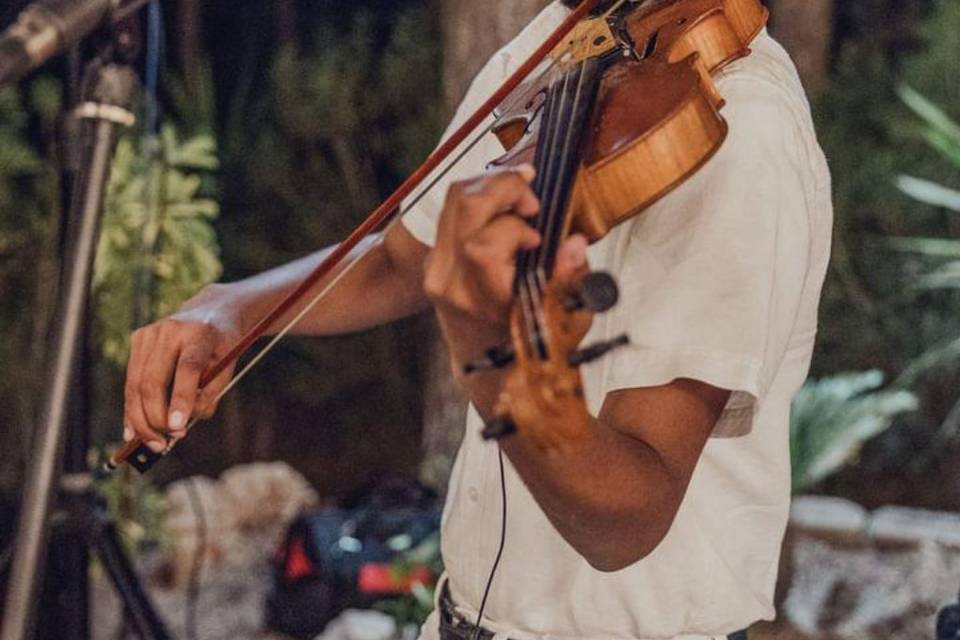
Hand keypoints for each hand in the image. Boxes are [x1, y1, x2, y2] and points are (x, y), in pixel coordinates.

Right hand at [123, 285, 240, 450]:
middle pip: (154, 381)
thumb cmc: (222, 347)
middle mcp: (171, 330)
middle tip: (165, 443)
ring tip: (153, 443)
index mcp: (201, 334)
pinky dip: (131, 409)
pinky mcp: (138, 339)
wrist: (212, 312)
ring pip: (135, 384)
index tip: (177, 428)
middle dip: (156, 418)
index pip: (188, 369)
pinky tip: (132, 432)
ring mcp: (150, 333)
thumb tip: (178, 426)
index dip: (182, 400)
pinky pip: (130, 381)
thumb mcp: (226, 369)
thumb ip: (208, 396)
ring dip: (141, 420)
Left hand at [423, 165, 591, 407]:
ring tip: (519, 196)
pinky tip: (502, 206)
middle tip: (530, 198)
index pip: (483, 244)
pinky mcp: (432, 261)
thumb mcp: (564, 318)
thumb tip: (575, 244)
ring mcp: (437, 271)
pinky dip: (478, 200)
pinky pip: (450, 213)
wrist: (490, 367)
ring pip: (453, 202)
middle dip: (503, 186)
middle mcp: (453, 283)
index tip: (537, 239)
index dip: (515, 229)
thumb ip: (570, 280)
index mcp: (484, 300)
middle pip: (464, 207)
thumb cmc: (530, 341)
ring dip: (489, 186)